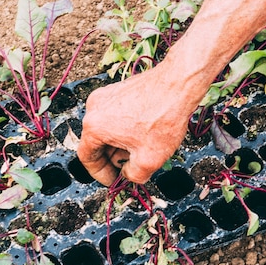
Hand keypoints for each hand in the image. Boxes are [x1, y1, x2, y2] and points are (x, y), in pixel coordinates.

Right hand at [77, 62, 202, 185]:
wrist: (178, 84)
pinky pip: (116, 116)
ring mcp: (106, 96)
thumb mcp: (149, 160)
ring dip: (121, 143)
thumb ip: (133, 175)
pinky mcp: (118, 90)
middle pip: (97, 142)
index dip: (100, 174)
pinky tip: (145, 133)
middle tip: (131, 167)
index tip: (114, 180)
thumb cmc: (163, 117)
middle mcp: (95, 108)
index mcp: (94, 126)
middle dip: (114, 158)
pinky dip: (126, 128)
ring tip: (143, 148)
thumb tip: (129, 175)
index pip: (87, 158)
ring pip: (107, 129)